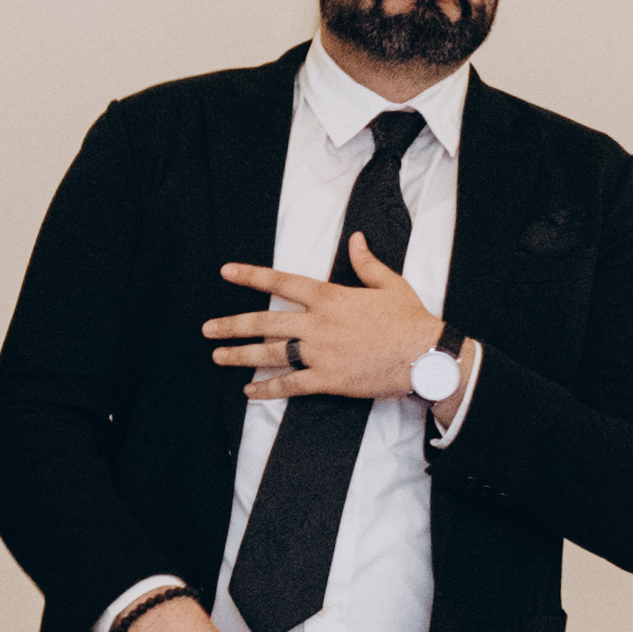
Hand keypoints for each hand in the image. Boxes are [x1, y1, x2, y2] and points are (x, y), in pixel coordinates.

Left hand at [211, 232, 438, 402]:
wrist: (425, 356)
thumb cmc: (410, 319)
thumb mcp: (390, 283)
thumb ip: (366, 263)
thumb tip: (356, 240)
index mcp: (330, 297)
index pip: (281, 283)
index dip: (251, 276)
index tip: (226, 272)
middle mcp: (317, 323)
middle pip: (264, 322)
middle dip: (231, 324)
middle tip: (207, 328)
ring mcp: (319, 353)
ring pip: (270, 354)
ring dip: (240, 356)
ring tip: (217, 356)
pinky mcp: (327, 380)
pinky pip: (290, 385)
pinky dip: (267, 389)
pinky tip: (250, 392)